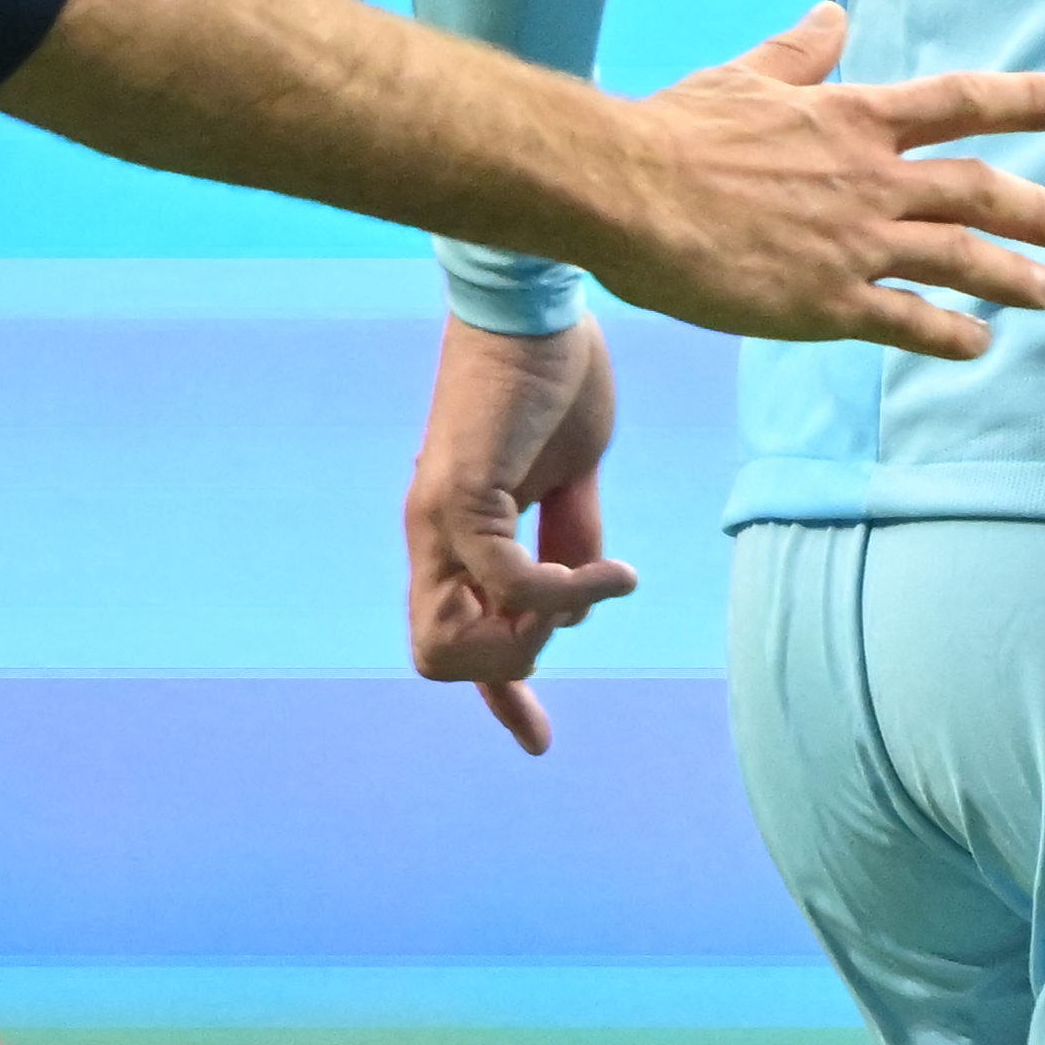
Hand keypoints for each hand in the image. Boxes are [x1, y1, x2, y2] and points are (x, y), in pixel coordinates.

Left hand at [408, 315, 634, 750]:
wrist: (538, 300)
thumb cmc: (555, 372)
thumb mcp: (572, 473)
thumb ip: (570, 534)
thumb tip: (582, 594)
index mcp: (454, 532)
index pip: (452, 641)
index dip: (497, 700)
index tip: (536, 744)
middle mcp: (432, 534)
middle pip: (438, 659)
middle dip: (512, 669)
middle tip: (574, 611)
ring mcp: (440, 517)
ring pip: (454, 642)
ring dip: (534, 637)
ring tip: (590, 585)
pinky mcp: (462, 494)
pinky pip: (509, 585)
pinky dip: (566, 592)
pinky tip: (613, 568)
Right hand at [575, 1, 1044, 356]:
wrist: (628, 192)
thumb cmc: (675, 130)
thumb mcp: (745, 76)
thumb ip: (800, 53)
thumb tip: (834, 15)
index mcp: (852, 118)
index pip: (960, 101)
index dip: (1026, 100)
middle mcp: (871, 179)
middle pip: (977, 190)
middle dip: (1032, 208)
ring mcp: (855, 243)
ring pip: (959, 260)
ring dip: (1012, 277)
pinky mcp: (828, 302)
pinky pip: (908, 321)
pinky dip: (950, 335)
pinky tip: (978, 345)